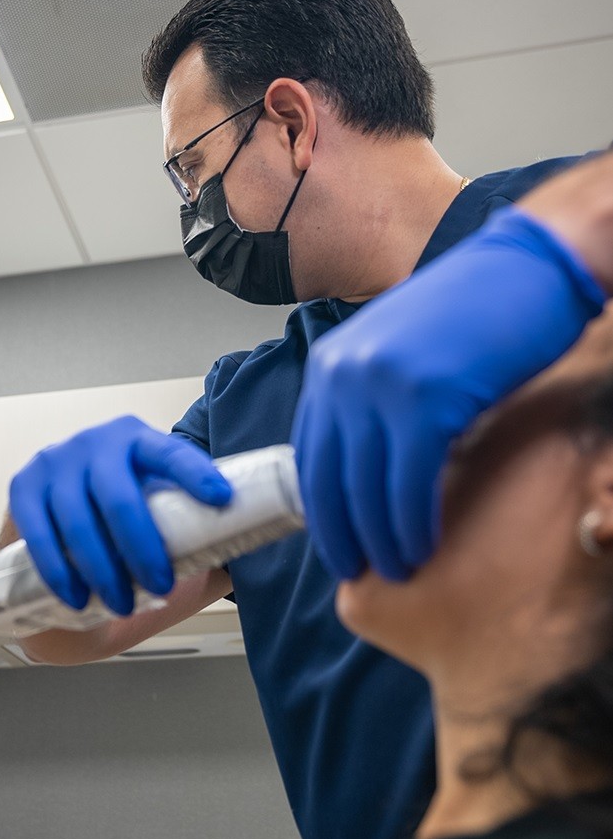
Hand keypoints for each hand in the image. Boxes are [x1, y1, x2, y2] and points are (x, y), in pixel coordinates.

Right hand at [9, 415, 231, 614]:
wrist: (60, 525)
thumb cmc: (123, 524)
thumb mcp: (159, 515)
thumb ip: (198, 530)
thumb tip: (250, 550)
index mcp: (139, 439)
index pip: (171, 453)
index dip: (196, 475)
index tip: (222, 499)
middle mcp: (96, 442)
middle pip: (119, 496)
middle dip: (141, 547)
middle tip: (160, 586)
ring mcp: (55, 461)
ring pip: (77, 519)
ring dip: (101, 568)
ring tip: (121, 604)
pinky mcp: (23, 485)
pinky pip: (38, 533)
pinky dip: (58, 570)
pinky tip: (76, 596)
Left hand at [292, 204, 604, 581]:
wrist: (529, 266)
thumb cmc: (474, 314)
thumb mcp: (400, 356)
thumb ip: (373, 405)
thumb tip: (367, 475)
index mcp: (331, 365)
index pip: (310, 455)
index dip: (322, 510)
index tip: (337, 543)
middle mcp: (343, 374)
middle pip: (328, 478)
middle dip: (342, 535)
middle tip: (359, 572)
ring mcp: (379, 385)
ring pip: (366, 488)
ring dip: (380, 539)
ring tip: (398, 569)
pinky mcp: (425, 397)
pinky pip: (409, 482)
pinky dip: (413, 523)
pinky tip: (424, 546)